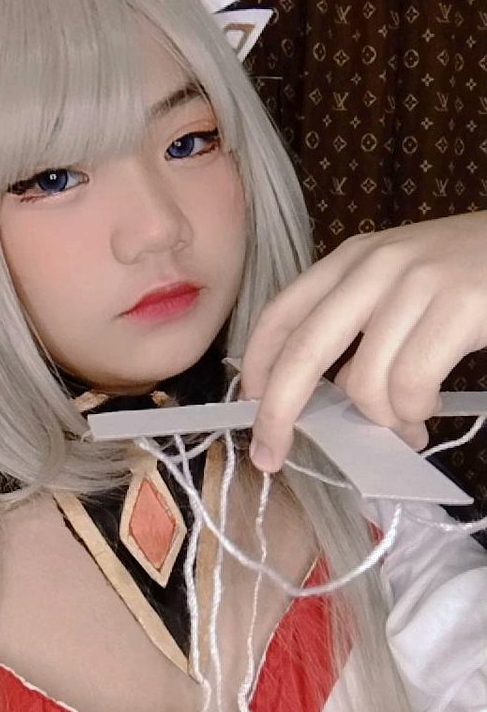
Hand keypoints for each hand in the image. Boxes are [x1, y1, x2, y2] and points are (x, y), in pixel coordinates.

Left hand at [240, 212, 486, 470]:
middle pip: (303, 350)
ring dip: (381, 421)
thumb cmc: (469, 274)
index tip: (246, 405)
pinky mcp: (459, 305)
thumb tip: (331, 393)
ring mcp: (417, 283)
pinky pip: (412, 384)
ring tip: (406, 425)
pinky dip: (415, 413)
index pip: (282, 312)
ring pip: (364, 381)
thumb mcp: (403, 282)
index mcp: (352, 258)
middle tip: (272, 453)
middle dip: (279, 412)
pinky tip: (428, 410)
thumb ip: (361, 326)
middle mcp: (375, 265)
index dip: (256, 365)